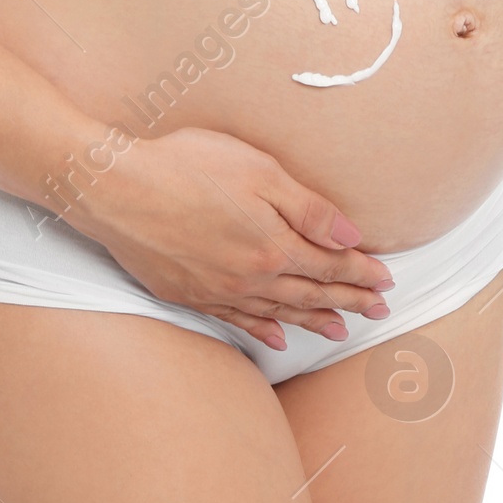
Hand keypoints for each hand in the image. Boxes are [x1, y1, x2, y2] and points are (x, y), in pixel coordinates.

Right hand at [65, 126, 394, 351]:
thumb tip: (351, 238)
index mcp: (273, 245)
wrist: (116, 188)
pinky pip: (236, 321)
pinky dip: (261, 330)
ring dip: (313, 320)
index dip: (362, 273)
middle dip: (349, 300)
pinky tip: (275, 336)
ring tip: (340, 330)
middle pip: (310, 293)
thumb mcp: (258, 171)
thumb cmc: (186, 166)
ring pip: (278, 312)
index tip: (386, 280)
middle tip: (378, 311)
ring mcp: (218, 290)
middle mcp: (251, 277)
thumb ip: (307, 208)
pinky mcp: (189, 294)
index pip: (330, 264)